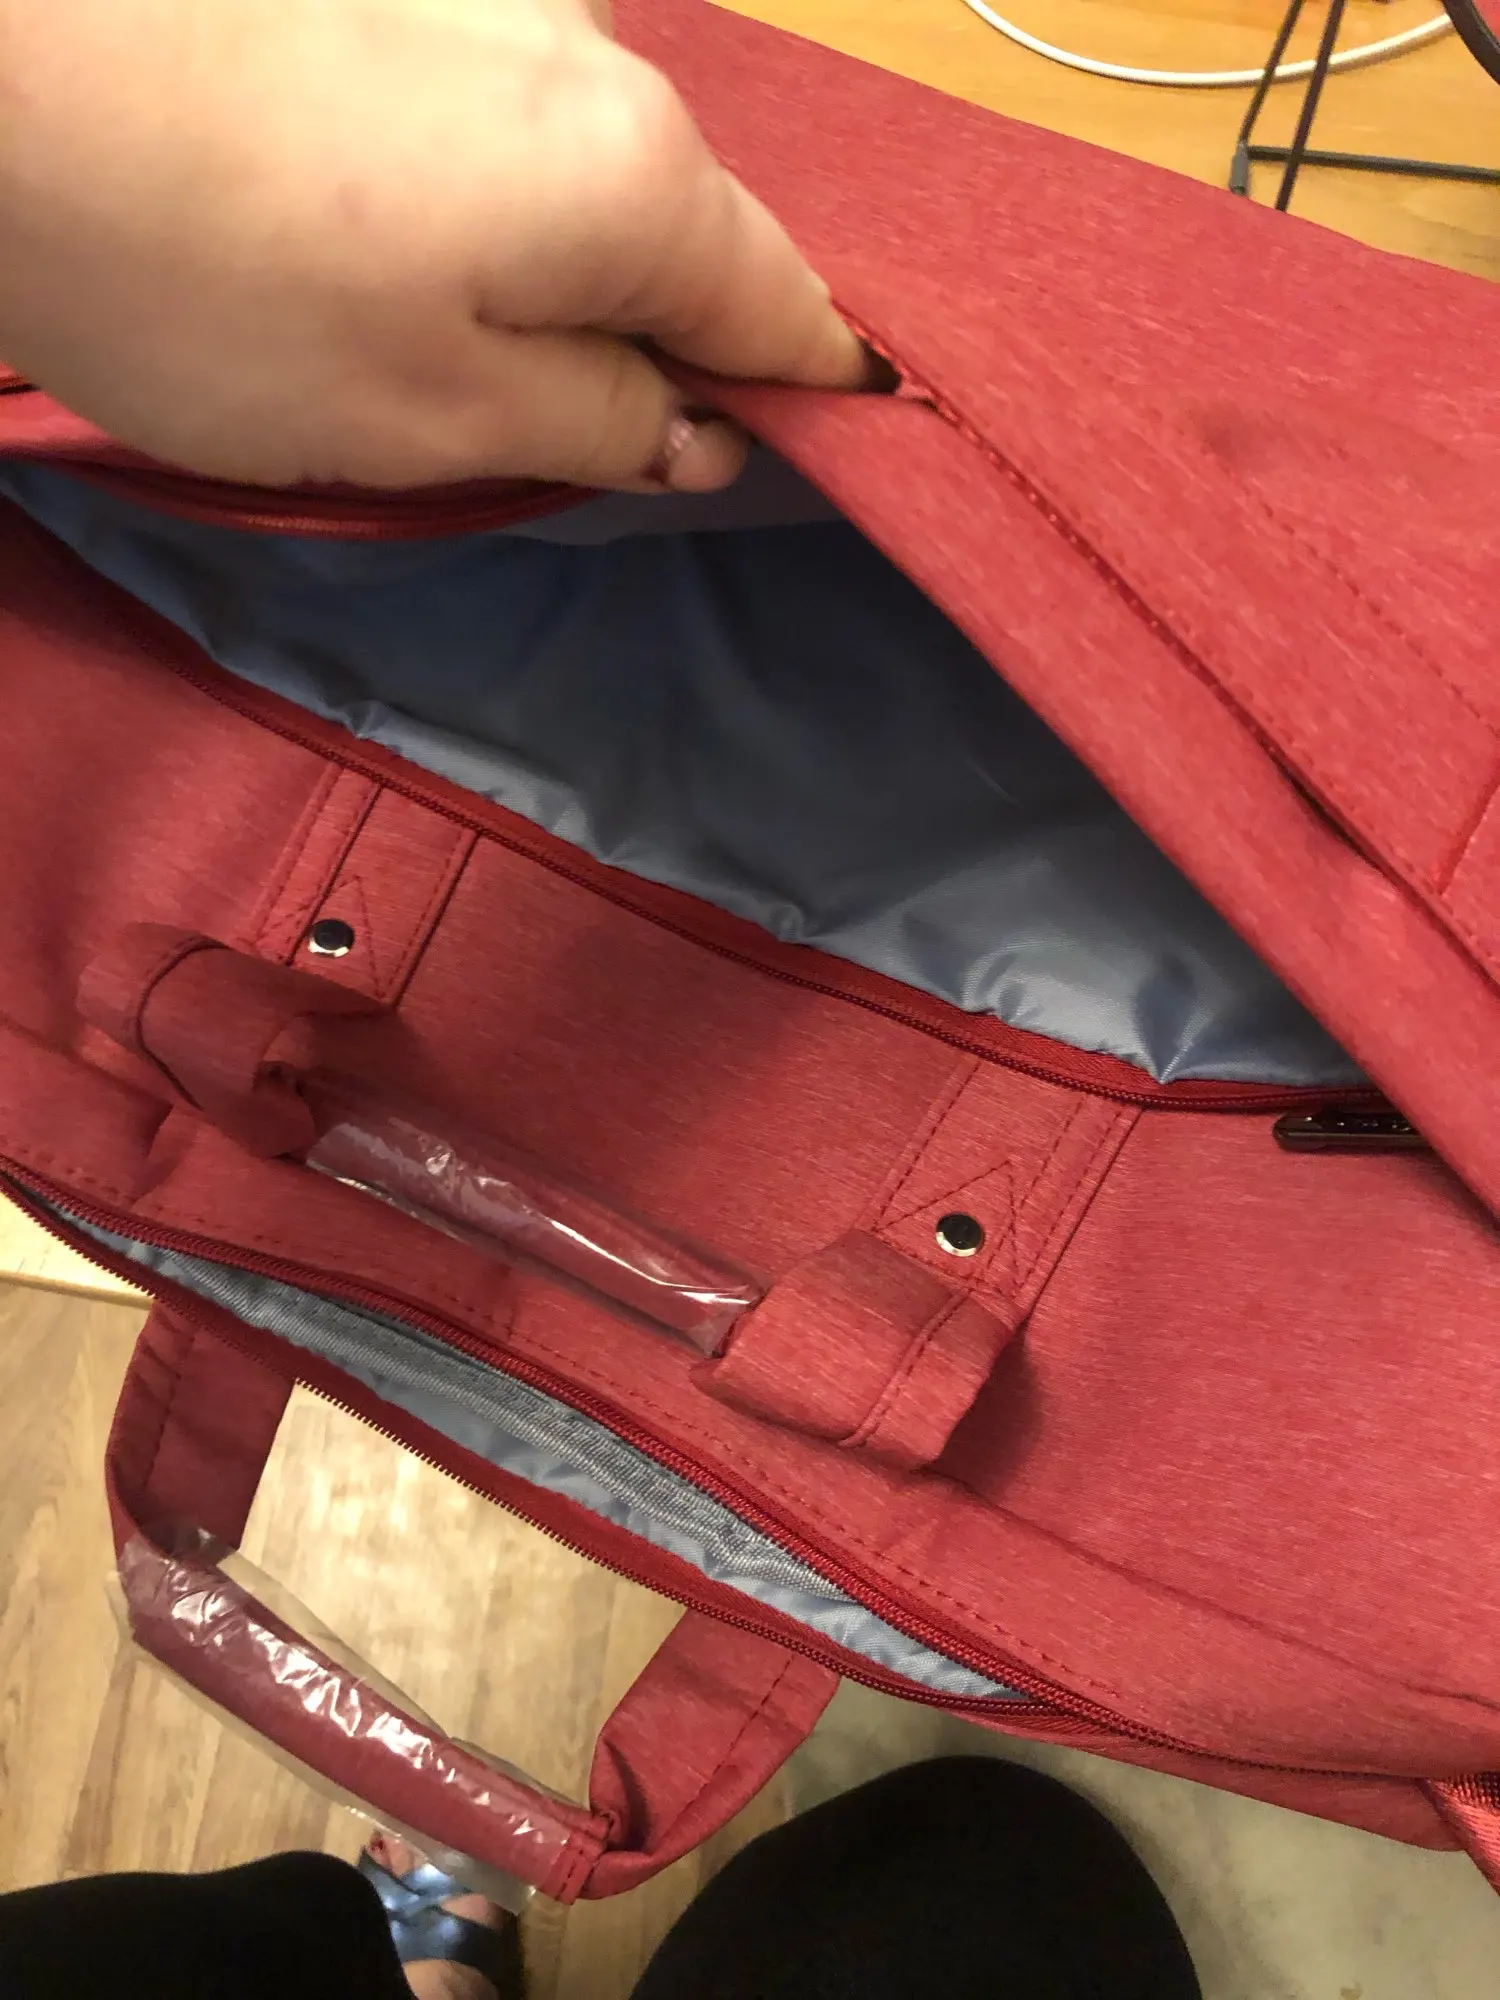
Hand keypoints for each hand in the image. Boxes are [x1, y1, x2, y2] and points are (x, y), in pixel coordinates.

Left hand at [0, 0, 866, 489]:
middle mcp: (598, 58)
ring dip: (569, 257)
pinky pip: (507, 112)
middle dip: (670, 331)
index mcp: (637, 178)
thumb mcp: (436, 419)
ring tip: (456, 333)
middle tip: (584, 429)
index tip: (798, 450)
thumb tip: (702, 434)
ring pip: (593, 163)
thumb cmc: (224, 291)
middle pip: (693, 226)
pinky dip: (492, 187)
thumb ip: (599, 423)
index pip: (790, 305)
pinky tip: (390, 233)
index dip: (809, 392)